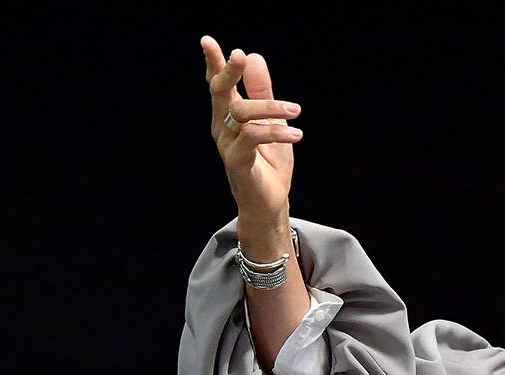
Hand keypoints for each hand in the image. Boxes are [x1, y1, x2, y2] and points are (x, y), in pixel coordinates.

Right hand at [201, 36, 302, 239]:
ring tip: (296, 111)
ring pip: (241, 113)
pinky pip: (252, 137)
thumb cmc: (269, 164)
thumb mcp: (273, 122)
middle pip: (220, 93)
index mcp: (228, 116)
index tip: (208, 41)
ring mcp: (227, 145)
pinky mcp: (236, 162)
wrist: (271, 203)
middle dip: (229, 72)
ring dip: (271, 108)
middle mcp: (222, 127)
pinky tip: (296, 134)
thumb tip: (254, 57)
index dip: (214, 64)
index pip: (218, 85)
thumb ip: (264, 92)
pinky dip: (275, 131)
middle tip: (240, 55)